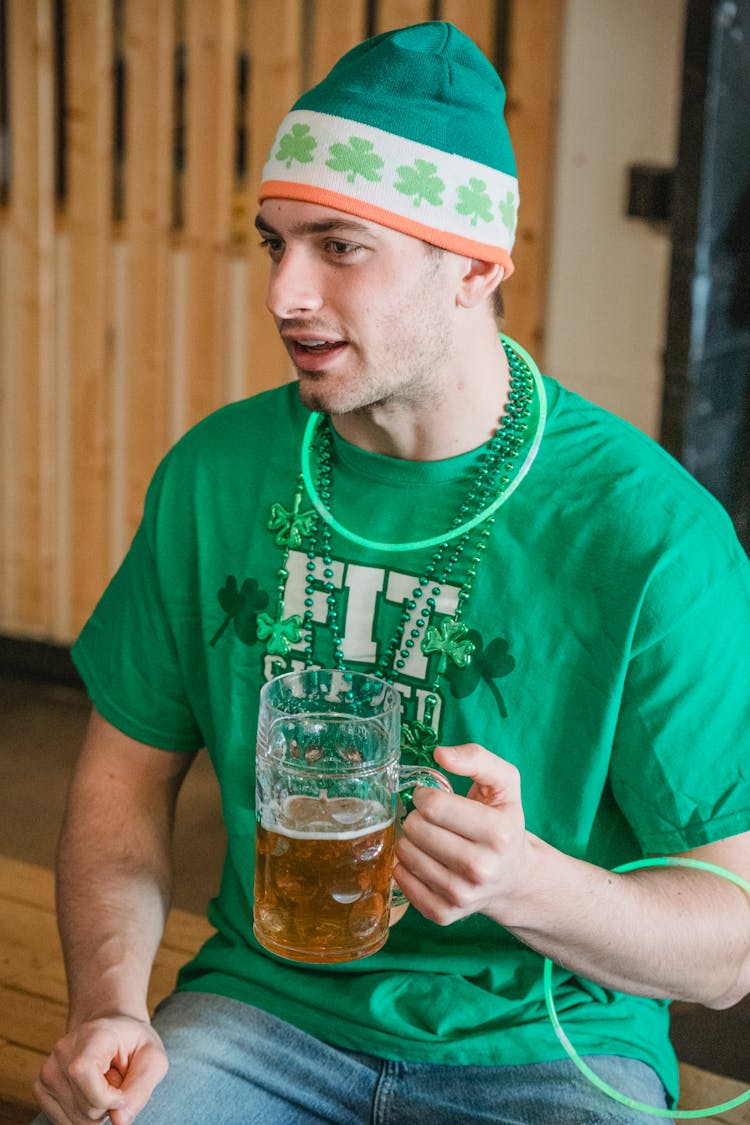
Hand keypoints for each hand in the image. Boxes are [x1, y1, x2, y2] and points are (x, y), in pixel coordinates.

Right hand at [33, 1015, 167, 1124]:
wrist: (110, 1032)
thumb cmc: (133, 1043)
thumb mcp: (153, 1058)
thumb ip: (141, 1088)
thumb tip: (119, 1121)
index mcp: (91, 1035)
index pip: (83, 1073)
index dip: (106, 1097)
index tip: (123, 1093)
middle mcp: (63, 1051)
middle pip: (85, 1107)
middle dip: (109, 1106)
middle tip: (116, 1082)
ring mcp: (47, 1070)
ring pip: (74, 1121)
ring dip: (97, 1112)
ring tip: (104, 1087)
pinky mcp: (41, 1088)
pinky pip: (63, 1123)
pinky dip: (82, 1116)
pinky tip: (90, 1094)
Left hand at [393, 743, 527, 925]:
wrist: (514, 878)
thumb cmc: (504, 822)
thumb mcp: (504, 783)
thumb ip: (477, 758)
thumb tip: (440, 754)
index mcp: (498, 833)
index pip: (433, 806)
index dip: (424, 794)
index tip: (430, 796)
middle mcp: (481, 868)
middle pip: (416, 829)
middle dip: (417, 817)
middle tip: (431, 820)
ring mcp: (462, 895)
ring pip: (405, 854)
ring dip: (410, 840)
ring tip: (428, 839)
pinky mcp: (444, 914)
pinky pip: (402, 881)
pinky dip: (406, 866)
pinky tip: (424, 860)